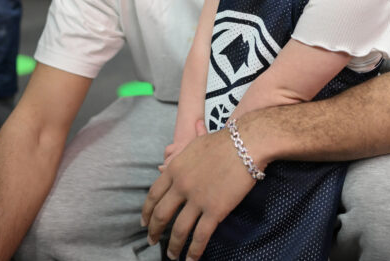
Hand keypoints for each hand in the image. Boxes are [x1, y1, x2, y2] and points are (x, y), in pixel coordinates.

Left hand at [141, 125, 255, 260]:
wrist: (245, 144)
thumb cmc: (222, 141)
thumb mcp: (192, 146)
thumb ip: (179, 160)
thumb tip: (168, 168)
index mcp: (174, 169)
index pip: (153, 194)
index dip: (146, 211)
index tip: (144, 222)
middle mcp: (181, 186)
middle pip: (161, 214)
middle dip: (155, 231)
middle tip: (152, 241)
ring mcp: (197, 199)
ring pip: (179, 230)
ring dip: (173, 246)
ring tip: (172, 256)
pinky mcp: (215, 210)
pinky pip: (201, 235)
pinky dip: (194, 251)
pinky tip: (191, 259)